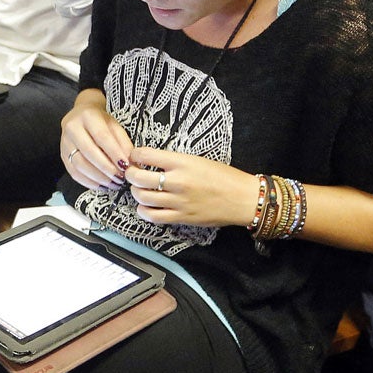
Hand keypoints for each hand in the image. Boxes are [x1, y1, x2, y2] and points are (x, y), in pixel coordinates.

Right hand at [59, 101, 133, 190]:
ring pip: (79, 164)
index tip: (126, 166)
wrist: (81, 115)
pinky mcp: (62, 155)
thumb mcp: (115, 126)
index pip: (102, 137)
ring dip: (98, 177)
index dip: (114, 153)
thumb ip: (123, 144)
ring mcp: (64, 142)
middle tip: (120, 178)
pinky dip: (89, 182)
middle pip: (88, 152)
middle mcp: (72, 128)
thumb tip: (131, 164)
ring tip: (112, 183)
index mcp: (88, 116)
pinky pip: (74, 172)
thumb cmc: (101, 122)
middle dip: (106, 168)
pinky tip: (101, 185)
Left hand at [124, 147, 260, 228]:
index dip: (135, 155)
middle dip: (130, 174)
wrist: (242, 198)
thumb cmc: (224, 177)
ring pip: (142, 198)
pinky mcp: (181, 217)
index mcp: (183, 163)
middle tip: (132, 173)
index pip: (146, 155)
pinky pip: (153, 216)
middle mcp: (178, 181)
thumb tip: (151, 162)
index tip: (135, 156)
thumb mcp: (198, 160)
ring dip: (136, 192)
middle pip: (138, 178)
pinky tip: (146, 207)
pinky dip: (144, 211)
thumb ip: (174, 162)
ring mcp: (178, 201)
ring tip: (140, 189)